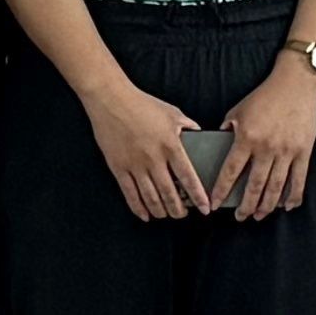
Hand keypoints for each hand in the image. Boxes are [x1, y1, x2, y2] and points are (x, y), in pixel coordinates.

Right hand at [79, 77, 210, 221]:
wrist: (111, 99)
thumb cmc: (141, 103)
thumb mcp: (171, 112)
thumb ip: (187, 125)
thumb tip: (198, 132)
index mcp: (170, 145)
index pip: (188, 177)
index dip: (197, 196)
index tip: (205, 208)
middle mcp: (154, 159)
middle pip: (169, 193)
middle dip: (178, 210)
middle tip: (183, 214)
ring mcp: (135, 165)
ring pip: (150, 197)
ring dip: (160, 211)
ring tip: (166, 215)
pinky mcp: (118, 167)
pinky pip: (129, 193)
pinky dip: (138, 207)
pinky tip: (145, 214)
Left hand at [215, 62, 315, 219]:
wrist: (295, 85)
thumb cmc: (264, 96)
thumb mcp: (238, 110)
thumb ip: (228, 129)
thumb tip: (219, 144)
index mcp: (247, 138)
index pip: (230, 171)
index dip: (221, 191)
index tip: (214, 204)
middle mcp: (266, 148)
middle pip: (254, 185)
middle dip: (246, 205)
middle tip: (241, 217)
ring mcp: (287, 151)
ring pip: (276, 187)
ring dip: (267, 205)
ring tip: (259, 215)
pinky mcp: (303, 152)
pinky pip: (299, 179)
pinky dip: (293, 196)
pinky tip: (287, 206)